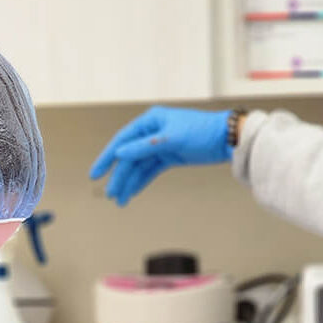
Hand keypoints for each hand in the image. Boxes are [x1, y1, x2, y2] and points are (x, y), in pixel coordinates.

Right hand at [89, 106, 232, 205]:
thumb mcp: (171, 138)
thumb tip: (120, 154)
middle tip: (111, 194)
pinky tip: (133, 193)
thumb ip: (144, 147)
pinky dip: (141, 181)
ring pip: (139, 166)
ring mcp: (160, 145)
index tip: (96, 174)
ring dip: (129, 182)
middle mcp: (152, 132)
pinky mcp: (169, 156)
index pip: (122, 141)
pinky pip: (150, 171)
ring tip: (121, 200)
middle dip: (120, 176)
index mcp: (150, 121)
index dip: (107, 158)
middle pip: (129, 157)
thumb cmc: (201, 131)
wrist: (226, 138)